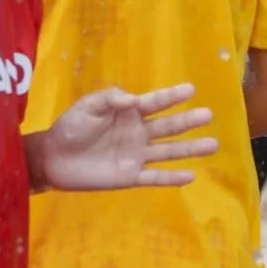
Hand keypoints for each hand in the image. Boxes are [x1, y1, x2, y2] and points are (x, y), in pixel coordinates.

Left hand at [26, 82, 218, 190]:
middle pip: (168, 127)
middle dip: (188, 121)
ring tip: (213, 145)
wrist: (53, 159)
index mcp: (128, 112)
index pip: (155, 102)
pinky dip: (172, 178)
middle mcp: (138, 132)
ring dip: (190, 149)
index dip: (171, 96)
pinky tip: (190, 176)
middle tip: (208, 114)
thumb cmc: (70, 128)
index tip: (190, 89)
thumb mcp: (87, 107)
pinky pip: (155, 177)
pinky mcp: (131, 176)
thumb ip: (110, 99)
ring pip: (168, 151)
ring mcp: (137, 155)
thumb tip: (134, 99)